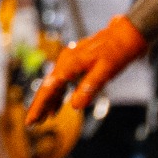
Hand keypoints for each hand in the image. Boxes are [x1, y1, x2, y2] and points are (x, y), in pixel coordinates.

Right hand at [26, 16, 145, 124]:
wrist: (127, 33)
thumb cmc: (118, 51)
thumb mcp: (106, 71)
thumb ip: (89, 88)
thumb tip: (74, 106)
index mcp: (70, 63)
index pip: (49, 88)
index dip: (39, 105)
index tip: (30, 121)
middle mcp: (66, 60)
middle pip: (48, 86)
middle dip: (39, 105)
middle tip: (31, 124)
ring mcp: (70, 60)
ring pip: (54, 84)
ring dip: (48, 101)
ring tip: (42, 119)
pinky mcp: (76, 62)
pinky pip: (62, 80)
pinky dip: (59, 94)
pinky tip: (57, 106)